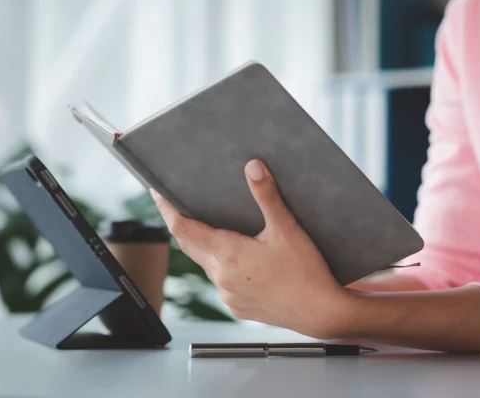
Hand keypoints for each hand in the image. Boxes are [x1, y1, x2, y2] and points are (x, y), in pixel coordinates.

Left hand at [151, 159, 349, 338]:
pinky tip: (239, 260)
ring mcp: (229, 295)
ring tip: (213, 230)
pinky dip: (223, 268)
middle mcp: (222, 277)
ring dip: (205, 247)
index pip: (183, 228)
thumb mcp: (287, 229)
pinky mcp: (239, 308)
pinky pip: (222, 283)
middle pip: (189, 246)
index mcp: (228, 254)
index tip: (157, 193)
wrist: (321, 312)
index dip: (167, 209)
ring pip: (207, 265)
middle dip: (181, 224)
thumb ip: (267, 196)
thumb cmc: (306, 272)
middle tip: (175, 205)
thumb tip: (253, 167)